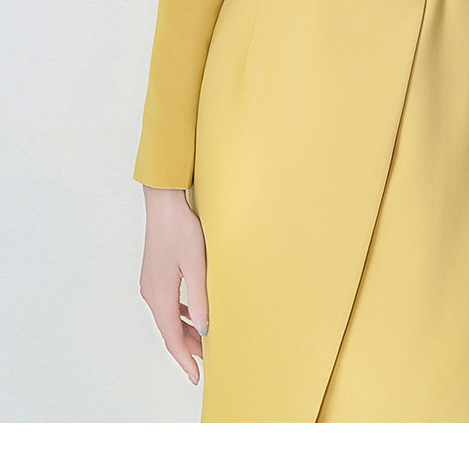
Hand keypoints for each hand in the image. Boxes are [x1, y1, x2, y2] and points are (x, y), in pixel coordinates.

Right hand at [139, 186, 208, 384]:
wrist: (163, 205)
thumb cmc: (180, 230)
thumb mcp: (196, 266)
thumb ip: (199, 300)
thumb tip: (203, 329)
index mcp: (160, 296)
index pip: (172, 338)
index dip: (185, 359)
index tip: (196, 376)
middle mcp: (150, 293)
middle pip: (169, 330)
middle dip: (186, 348)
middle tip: (205, 360)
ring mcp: (150, 283)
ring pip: (167, 317)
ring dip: (183, 330)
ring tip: (202, 340)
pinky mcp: (154, 274)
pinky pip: (166, 303)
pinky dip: (179, 314)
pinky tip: (191, 312)